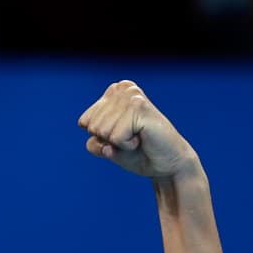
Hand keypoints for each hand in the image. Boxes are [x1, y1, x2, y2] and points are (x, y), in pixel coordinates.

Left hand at [79, 81, 197, 178]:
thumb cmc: (138, 153)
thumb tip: (105, 143)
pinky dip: (126, 145)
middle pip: (92, 126)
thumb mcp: (107, 148)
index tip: (122, 135)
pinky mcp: (139, 107)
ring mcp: (132, 96)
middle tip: (132, 138)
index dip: (101, 137)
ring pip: (102, 131)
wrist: (168, 164)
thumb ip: (94, 143)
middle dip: (109, 140)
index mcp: (114, 92)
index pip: (84, 122)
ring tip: (138, 137)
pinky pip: (115, 137)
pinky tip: (142, 139)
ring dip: (118, 142)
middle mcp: (123, 89)